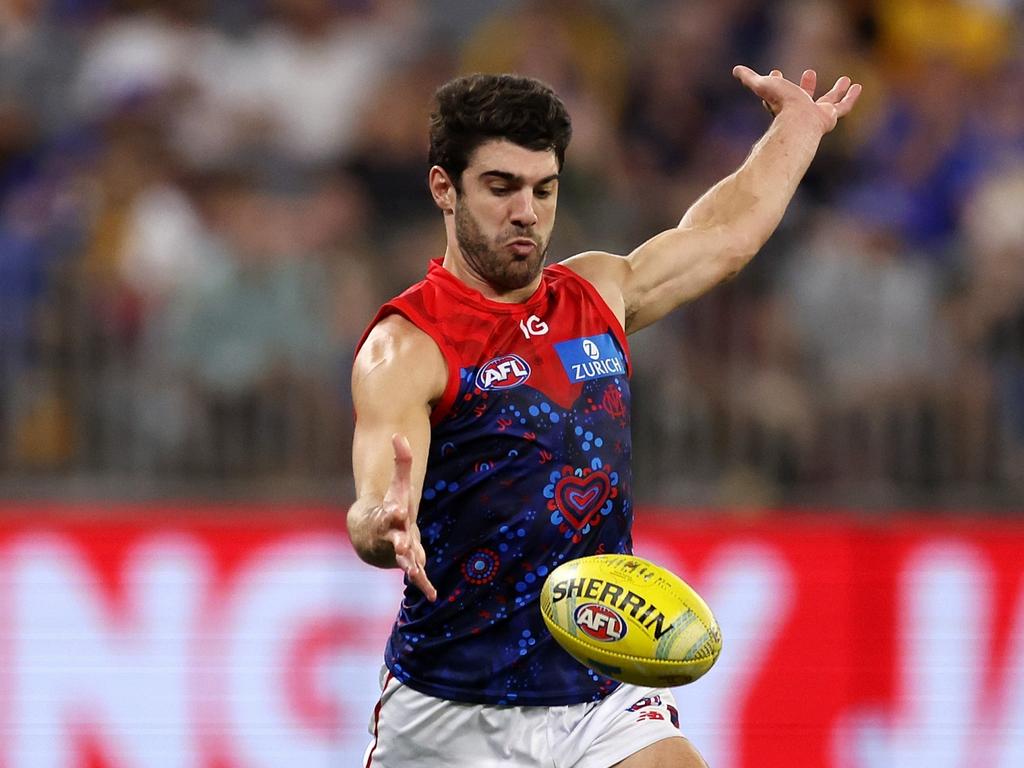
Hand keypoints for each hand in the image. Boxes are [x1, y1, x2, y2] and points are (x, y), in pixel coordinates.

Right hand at [377, 433, 437, 600]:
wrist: (371, 535)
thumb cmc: (388, 506)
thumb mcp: (397, 485)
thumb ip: (401, 461)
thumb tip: (399, 434)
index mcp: (389, 517)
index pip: (390, 512)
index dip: (393, 510)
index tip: (396, 509)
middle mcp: (392, 536)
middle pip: (395, 539)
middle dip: (398, 542)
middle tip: (402, 545)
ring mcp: (398, 553)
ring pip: (404, 561)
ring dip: (409, 565)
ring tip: (414, 570)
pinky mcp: (409, 563)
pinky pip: (417, 576)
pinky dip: (424, 585)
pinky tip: (433, 595)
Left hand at [733, 66, 861, 134]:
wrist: (798, 121)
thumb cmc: (780, 103)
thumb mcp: (762, 85)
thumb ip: (749, 78)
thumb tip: (736, 70)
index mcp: (783, 105)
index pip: (778, 95)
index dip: (775, 82)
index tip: (775, 71)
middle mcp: (800, 111)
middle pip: (805, 98)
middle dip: (806, 87)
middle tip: (809, 73)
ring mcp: (816, 115)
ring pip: (829, 102)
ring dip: (836, 91)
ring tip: (845, 79)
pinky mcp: (830, 117)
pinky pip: (844, 107)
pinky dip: (851, 98)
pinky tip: (858, 87)